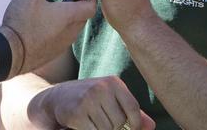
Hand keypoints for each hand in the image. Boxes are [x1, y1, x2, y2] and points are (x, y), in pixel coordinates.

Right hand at [0, 0, 95, 75]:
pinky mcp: (53, 54)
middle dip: (80, 7)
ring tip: (56, 11)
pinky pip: (63, 39)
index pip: (91, 7)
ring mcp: (62, 45)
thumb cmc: (22, 21)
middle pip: (83, 18)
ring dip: (70, 19)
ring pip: (73, 29)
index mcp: (69, 16)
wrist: (11, 53)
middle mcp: (70, 32)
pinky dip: (60, 30)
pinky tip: (45, 26)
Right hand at [34, 76, 155, 129]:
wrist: (55, 98)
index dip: (135, 124)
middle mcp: (102, 87)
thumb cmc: (88, 100)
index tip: (129, 129)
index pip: (133, 108)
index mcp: (114, 82)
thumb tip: (151, 126)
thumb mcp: (110, 100)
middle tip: (99, 122)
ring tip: (91, 122)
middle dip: (112, 129)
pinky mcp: (76, 112)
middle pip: (119, 123)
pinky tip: (81, 125)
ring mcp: (88, 99)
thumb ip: (131, 113)